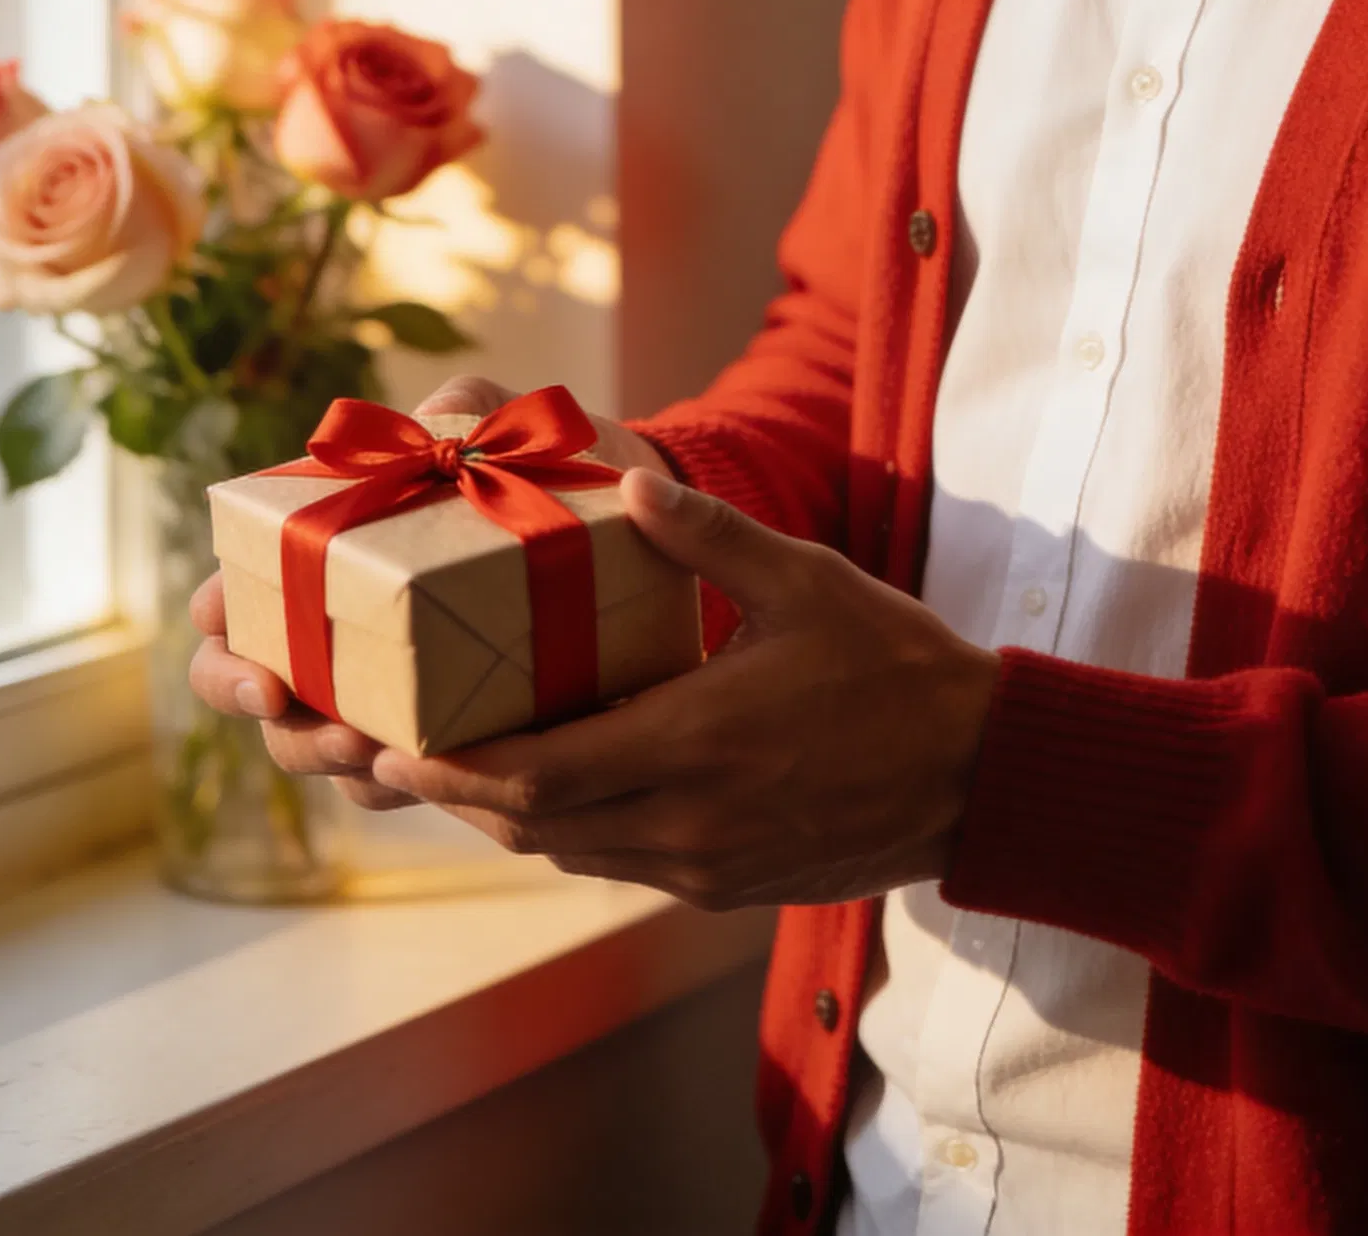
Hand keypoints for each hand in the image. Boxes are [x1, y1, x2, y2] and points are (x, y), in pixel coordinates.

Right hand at [186, 376, 672, 809]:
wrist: (642, 528)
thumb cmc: (552, 468)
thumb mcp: (517, 428)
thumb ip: (471, 409)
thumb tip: (436, 422)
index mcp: (336, 553)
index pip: (242, 593)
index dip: (219, 612)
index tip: (225, 620)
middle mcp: (347, 631)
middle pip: (258, 687)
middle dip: (257, 698)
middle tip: (282, 699)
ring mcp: (392, 690)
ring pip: (325, 748)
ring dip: (329, 757)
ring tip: (366, 748)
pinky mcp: (449, 736)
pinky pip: (402, 780)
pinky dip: (403, 783)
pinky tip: (434, 774)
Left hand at [365, 465, 1001, 905]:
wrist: (979, 776)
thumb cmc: (895, 666)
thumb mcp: (805, 581)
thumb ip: (711, 537)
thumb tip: (634, 480)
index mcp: (695, 744)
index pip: (540, 777)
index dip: (455, 769)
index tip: (389, 746)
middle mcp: (688, 823)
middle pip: (534, 825)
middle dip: (456, 793)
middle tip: (388, 753)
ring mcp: (706, 866)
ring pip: (571, 853)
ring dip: (509, 814)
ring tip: (453, 763)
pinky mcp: (727, 887)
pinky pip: (619, 865)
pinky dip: (571, 829)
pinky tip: (555, 783)